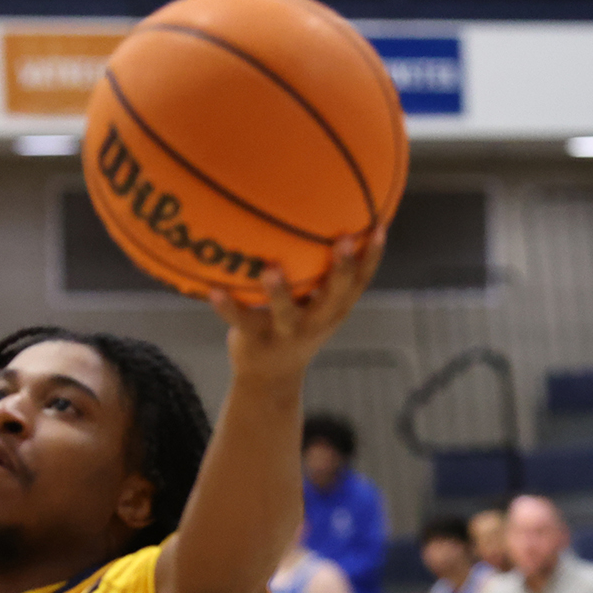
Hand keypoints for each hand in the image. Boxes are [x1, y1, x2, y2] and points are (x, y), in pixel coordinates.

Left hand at [206, 232, 384, 383]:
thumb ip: (318, 270)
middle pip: (334, 296)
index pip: (360, 282)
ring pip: (286, 314)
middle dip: (341, 269)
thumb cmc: (295, 325)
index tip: (380, 227)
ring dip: (279, 292)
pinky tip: (213, 289)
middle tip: (345, 240)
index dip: (372, 257)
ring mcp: (287, 334)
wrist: (270, 378)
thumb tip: (318, 214)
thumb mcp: (313, 302)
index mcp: (333, 309)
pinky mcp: (257, 340)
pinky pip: (242, 321)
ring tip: (271, 269)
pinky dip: (227, 307)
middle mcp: (316, 322)